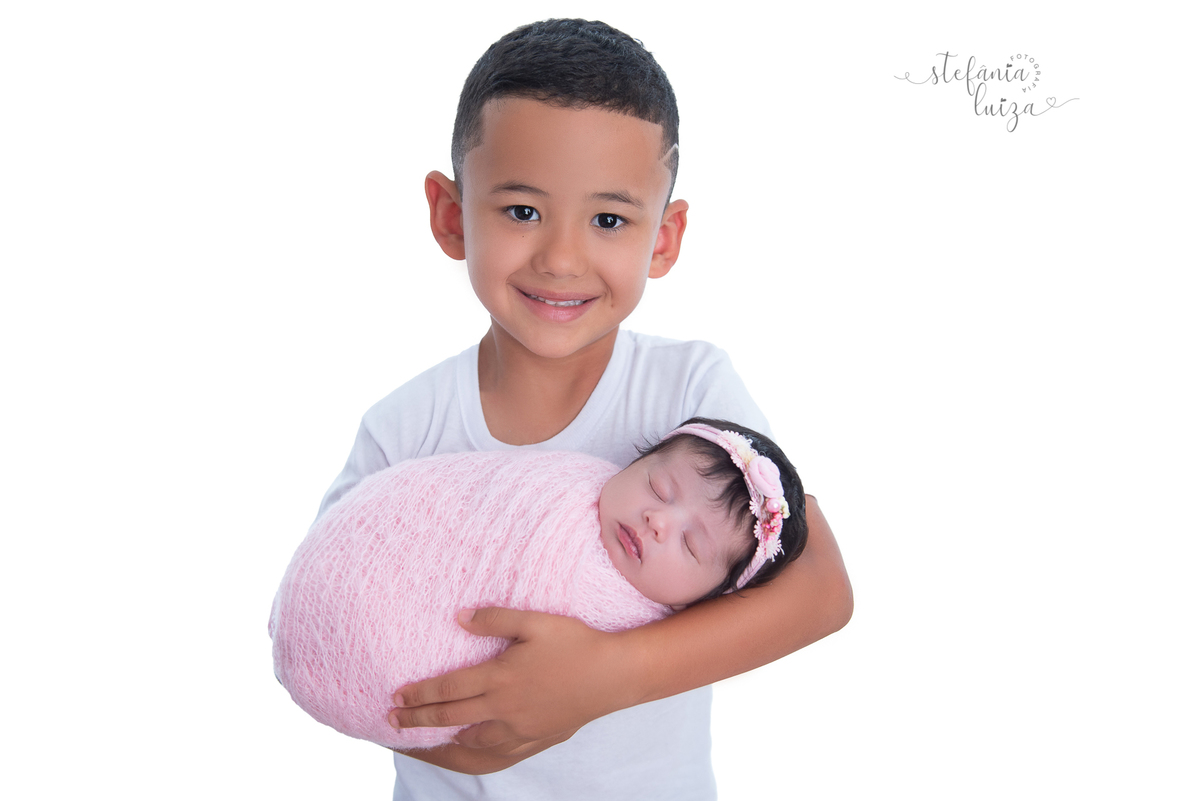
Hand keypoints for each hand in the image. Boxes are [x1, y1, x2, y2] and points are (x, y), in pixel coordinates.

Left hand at [388, 608, 635, 750]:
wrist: (613, 675)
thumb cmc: (575, 643)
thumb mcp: (534, 622)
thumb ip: (495, 618)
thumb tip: (460, 617)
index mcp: (499, 678)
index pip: (447, 689)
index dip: (418, 694)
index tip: (396, 696)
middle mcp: (504, 708)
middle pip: (450, 718)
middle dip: (417, 719)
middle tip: (392, 720)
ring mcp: (519, 727)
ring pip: (471, 740)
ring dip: (442, 740)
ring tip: (424, 738)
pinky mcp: (535, 737)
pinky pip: (497, 752)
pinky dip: (474, 752)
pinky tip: (468, 748)